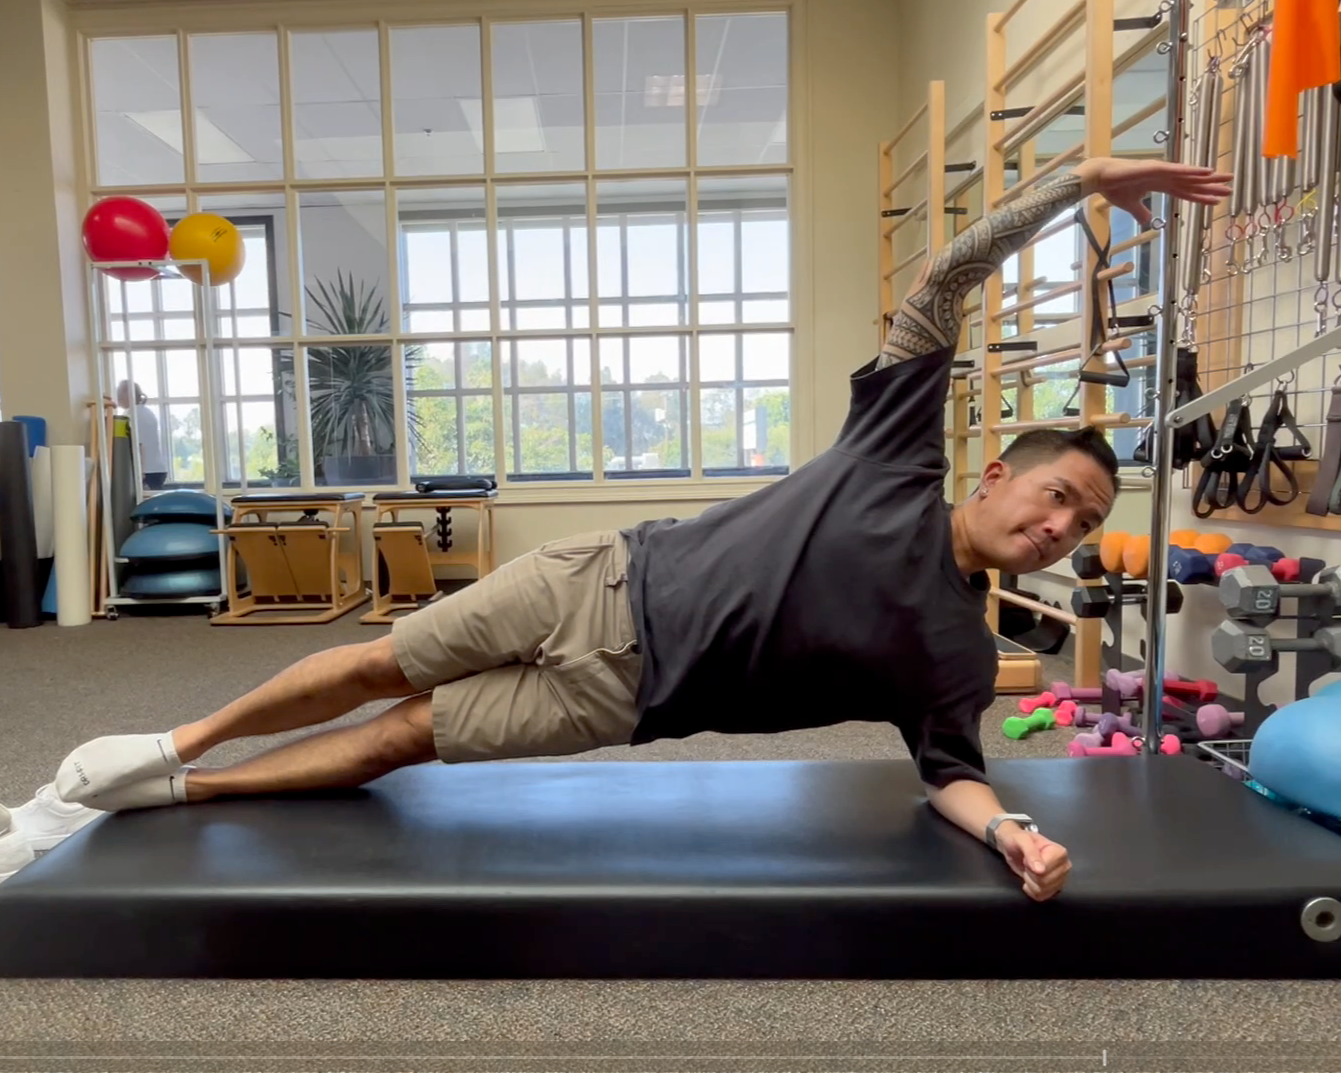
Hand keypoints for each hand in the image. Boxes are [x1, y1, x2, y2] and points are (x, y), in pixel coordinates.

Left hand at [995, 825, 1070, 901]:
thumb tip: (1041, 871)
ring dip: (1030, 882)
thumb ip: (1031, 853)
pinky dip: (1032, 890)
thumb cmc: (1018, 840)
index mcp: (1060, 853)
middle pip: (1045, 882)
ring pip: (1043, 891)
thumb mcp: (1022, 841)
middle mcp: (1065, 866)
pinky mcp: (1055, 888)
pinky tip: (1030, 880)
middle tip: (1027, 863)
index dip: (1031, 865)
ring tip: (1029, 870)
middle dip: (1030, 874)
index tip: (1027, 856)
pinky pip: (1042, 897)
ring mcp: (1061, 879)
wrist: (1014, 845)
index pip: (1045, 871)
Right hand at [1072, 157, 1232, 227]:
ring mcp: (1162, 171)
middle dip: (1211, 186)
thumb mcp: (1130, 205)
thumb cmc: (1113, 188)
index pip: (1185, 192)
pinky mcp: (1156, 168)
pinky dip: (1194, 171)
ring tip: (1226, 179)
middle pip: (1193, 183)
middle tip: (1230, 188)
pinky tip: (1208, 171)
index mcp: (1160, 184)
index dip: (1201, 196)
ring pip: (1190, 176)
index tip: (1216, 200)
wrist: (1100, 178)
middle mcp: (1165, 176)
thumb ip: (1141, 212)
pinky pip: (1179, 170)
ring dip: (1209, 178)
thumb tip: (1148, 221)